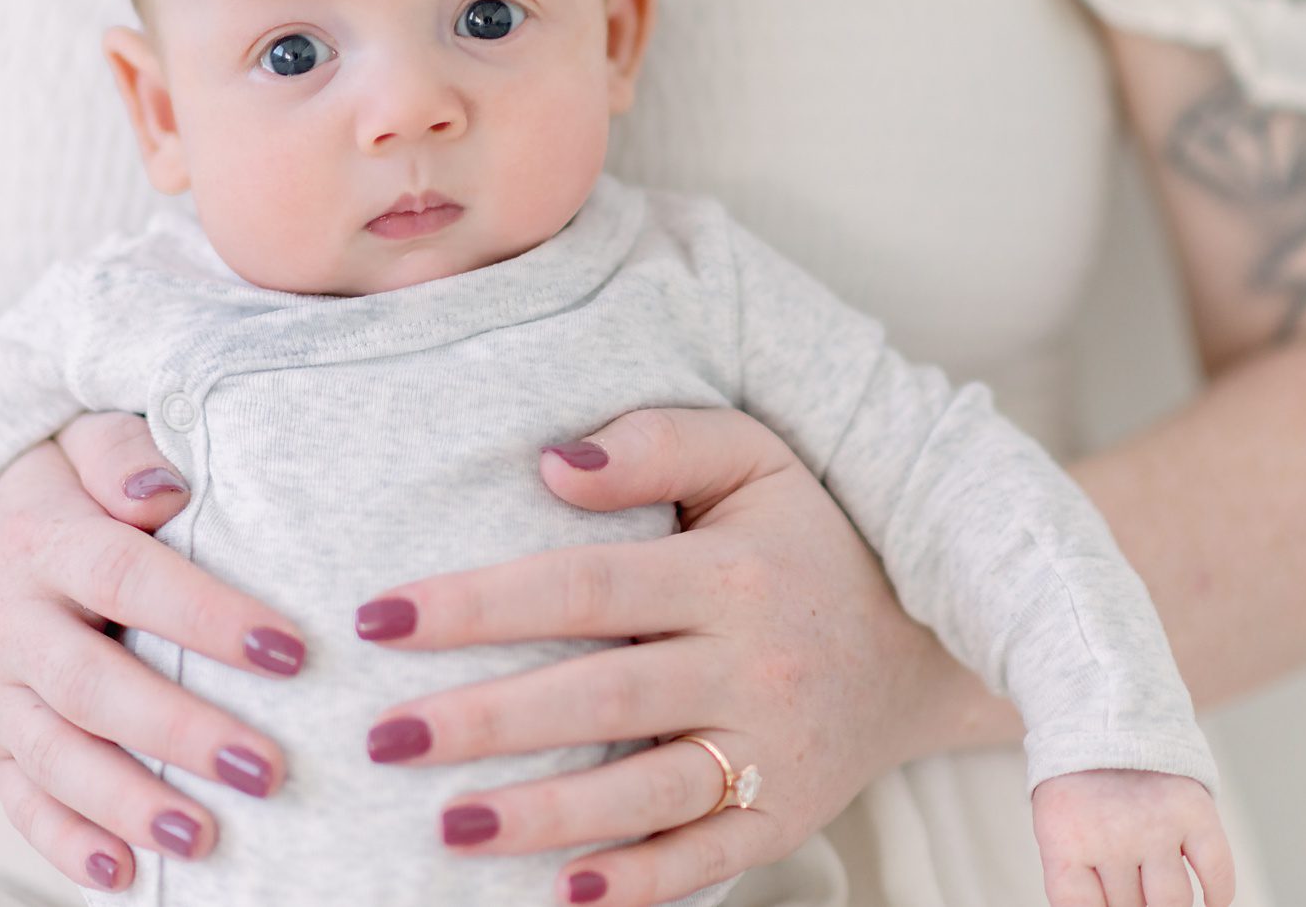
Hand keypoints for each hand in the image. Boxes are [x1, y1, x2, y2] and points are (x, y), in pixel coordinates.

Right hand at [0, 412, 307, 895]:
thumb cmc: (70, 489)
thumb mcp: (86, 441)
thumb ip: (124, 455)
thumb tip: (166, 491)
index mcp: (44, 542)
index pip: (129, 577)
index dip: (207, 616)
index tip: (289, 652)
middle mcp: (9, 620)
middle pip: (93, 685)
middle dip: (181, 732)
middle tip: (266, 768)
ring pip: (56, 757)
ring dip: (131, 803)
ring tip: (205, 838)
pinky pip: (19, 802)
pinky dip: (66, 845)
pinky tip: (123, 874)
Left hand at [356, 406, 1001, 906]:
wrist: (924, 641)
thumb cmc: (805, 537)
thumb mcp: (754, 458)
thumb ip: (657, 443)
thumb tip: (552, 464)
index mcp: (730, 572)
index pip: (583, 587)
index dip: (477, 605)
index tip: (380, 619)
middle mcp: (753, 665)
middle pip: (599, 697)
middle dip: (483, 722)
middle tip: (383, 737)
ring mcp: (773, 751)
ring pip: (646, 793)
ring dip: (544, 817)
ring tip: (447, 828)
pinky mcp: (786, 816)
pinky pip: (708, 859)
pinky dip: (640, 883)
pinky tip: (564, 891)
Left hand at [1033, 770, 1233, 906]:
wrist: (1101, 719)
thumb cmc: (1079, 790)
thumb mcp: (1057, 827)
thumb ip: (1077, 877)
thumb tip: (1103, 906)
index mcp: (1065, 840)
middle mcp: (1111, 835)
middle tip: (1133, 892)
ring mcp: (1155, 825)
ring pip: (1172, 902)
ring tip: (1160, 899)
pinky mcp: (1193, 811)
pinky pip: (1217, 870)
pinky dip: (1218, 894)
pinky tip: (1211, 902)